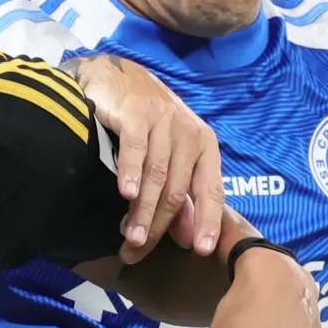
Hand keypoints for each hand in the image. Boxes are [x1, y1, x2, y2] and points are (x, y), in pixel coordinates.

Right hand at [71, 52, 225, 262]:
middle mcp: (190, 134)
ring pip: (158, 175)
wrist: (116, 76)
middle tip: (137, 252)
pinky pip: (136, 148)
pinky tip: (124, 193)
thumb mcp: (170, 155)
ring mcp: (165, 122)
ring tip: (130, 238)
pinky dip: (131, 172)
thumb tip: (190, 239)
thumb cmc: (145, 121)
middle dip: (158, 226)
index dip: (208, 221)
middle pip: (178, 190)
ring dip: (142, 210)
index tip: (203, 251)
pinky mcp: (138, 113)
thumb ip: (181, 195)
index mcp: (205, 147)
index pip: (211, 190)